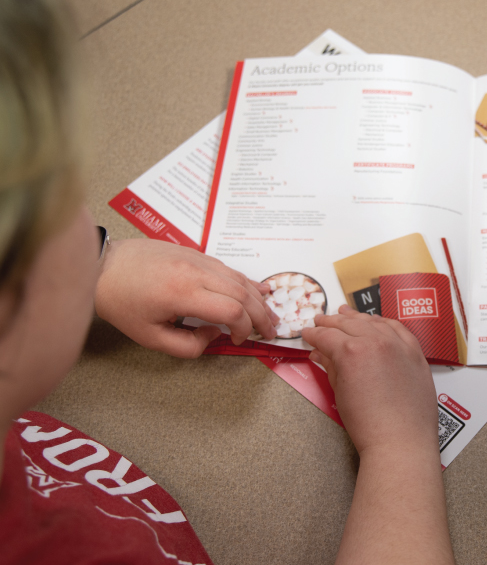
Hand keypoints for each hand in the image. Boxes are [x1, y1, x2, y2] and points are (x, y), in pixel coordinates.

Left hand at [95, 239, 278, 357]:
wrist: (102, 265)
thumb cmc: (121, 303)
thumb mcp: (149, 337)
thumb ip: (187, 346)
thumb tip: (213, 335)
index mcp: (183, 293)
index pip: (232, 310)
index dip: (243, 328)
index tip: (238, 340)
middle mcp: (196, 272)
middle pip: (243, 293)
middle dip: (261, 314)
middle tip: (271, 330)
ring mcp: (197, 258)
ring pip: (239, 278)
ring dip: (257, 298)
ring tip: (269, 313)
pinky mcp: (194, 252)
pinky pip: (228, 268)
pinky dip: (245, 281)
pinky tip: (257, 289)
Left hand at [303, 307, 453, 564]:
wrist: (399, 440)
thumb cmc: (406, 426)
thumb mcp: (408, 389)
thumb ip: (386, 369)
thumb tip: (366, 360)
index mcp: (412, 349)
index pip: (388, 325)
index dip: (369, 321)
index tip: (359, 321)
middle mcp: (392, 340)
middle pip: (363, 321)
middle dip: (345, 319)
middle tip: (331, 318)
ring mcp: (371, 344)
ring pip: (343, 325)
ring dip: (328, 323)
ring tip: (316, 324)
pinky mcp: (350, 352)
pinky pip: (326, 337)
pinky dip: (315, 335)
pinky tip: (307, 336)